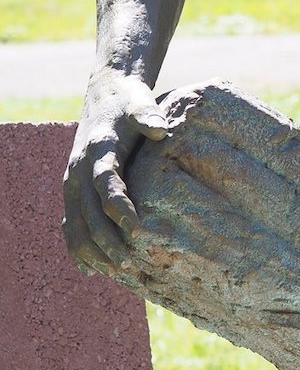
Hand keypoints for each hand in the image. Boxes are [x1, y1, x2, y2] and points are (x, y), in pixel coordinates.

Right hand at [62, 69, 171, 272]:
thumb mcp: (140, 102)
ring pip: (75, 223)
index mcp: (99, 149)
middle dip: (107, 239)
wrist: (106, 95)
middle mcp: (79, 168)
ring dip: (92, 250)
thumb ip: (149, 115)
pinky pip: (70, 223)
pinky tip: (90, 269)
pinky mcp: (74, 190)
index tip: (137, 229)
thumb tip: (159, 129)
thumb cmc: (130, 103)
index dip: (120, 206)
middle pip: (89, 211)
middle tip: (130, 264)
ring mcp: (73, 181)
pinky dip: (77, 247)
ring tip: (116, 273)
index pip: (107, 183)